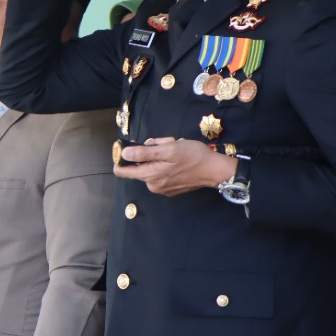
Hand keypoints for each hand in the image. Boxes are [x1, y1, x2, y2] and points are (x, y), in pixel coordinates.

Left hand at [116, 137, 234, 195]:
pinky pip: (160, 175)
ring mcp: (162, 189)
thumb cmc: (193, 156)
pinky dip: (165, 166)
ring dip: (158, 159)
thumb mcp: (168, 148)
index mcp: (150, 175)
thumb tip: (125, 153)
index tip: (124, 148)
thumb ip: (144, 152)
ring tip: (174, 153)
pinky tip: (178, 162)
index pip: (122, 172)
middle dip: (148, 154)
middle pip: (139, 167)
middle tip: (164, 146)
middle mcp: (153, 185)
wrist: (214, 170)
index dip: (121, 159)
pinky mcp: (171, 190)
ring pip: (151, 169)